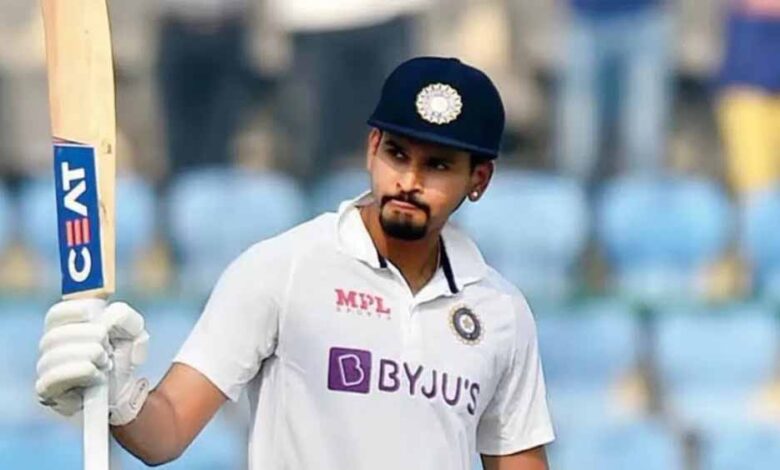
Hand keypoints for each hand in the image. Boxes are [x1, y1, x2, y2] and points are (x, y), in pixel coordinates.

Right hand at [36, 299, 150, 425]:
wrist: (127, 393)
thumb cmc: (122, 359)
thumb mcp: (132, 332)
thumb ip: (123, 315)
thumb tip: (107, 311)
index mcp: (65, 327)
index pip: (56, 314)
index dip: (73, 310)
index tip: (94, 313)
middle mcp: (49, 347)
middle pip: (57, 334)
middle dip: (91, 336)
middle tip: (109, 347)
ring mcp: (46, 369)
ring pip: (56, 355)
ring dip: (90, 355)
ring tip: (106, 363)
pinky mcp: (46, 391)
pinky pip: (53, 378)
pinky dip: (82, 373)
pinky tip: (98, 376)